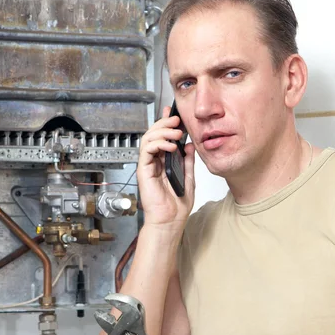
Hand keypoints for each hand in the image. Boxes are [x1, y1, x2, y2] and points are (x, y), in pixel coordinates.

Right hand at [137, 106, 195, 228]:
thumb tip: (190, 145)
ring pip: (148, 139)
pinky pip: (146, 151)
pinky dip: (158, 144)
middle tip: (176, 119)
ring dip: (162, 131)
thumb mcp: (189, 177)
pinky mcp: (144, 170)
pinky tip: (170, 146)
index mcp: (164, 162)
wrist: (170, 221)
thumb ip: (188, 161)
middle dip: (164, 123)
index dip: (166, 124)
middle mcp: (154, 162)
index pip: (163, 138)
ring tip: (176, 133)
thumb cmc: (177, 205)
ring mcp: (148, 166)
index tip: (175, 114)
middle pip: (153, 134)